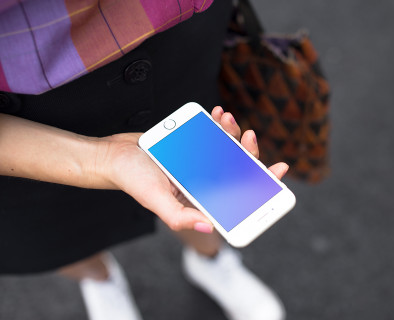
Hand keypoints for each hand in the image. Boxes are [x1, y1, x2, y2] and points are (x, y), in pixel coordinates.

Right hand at [99, 107, 288, 232]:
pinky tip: (219, 114)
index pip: (238, 193)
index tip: (278, 170)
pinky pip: (211, 133)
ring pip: (226, 147)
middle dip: (248, 151)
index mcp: (201, 198)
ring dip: (233, 132)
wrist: (115, 154)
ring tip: (228, 119)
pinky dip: (218, 123)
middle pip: (237, 167)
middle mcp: (203, 181)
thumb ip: (181, 217)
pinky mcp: (191, 145)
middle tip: (249, 135)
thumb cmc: (133, 180)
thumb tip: (211, 226)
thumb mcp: (157, 201)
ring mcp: (198, 162)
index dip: (261, 184)